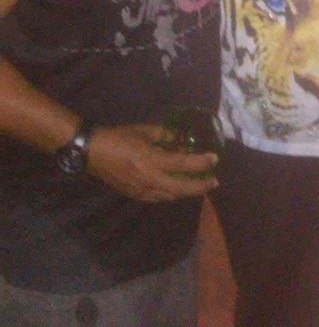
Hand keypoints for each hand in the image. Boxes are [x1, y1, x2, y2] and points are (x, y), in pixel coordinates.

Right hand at [87, 124, 218, 201]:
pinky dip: (171, 193)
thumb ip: (164, 135)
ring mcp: (142, 190)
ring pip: (171, 196)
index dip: (201, 162)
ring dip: (186, 191)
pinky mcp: (135, 195)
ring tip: (198, 185)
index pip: (183, 163)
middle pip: (181, 188)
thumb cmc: (118, 137)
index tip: (214, 159)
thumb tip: (179, 139)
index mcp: (152, 160)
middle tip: (213, 181)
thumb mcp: (144, 131)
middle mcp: (150, 179)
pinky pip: (159, 197)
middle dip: (200, 186)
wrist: (93, 153)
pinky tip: (176, 188)